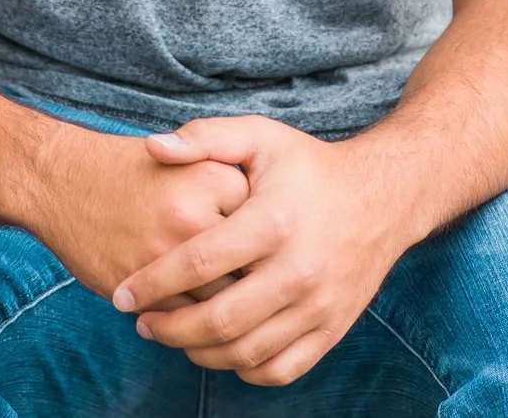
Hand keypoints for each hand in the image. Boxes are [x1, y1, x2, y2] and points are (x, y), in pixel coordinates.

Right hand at [20, 126, 250, 304]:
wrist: (63, 181)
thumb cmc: (135, 172)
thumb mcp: (190, 157)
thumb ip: (234, 187)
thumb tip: (276, 239)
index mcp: (215, 177)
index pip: (267, 226)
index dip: (271, 245)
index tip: (269, 252)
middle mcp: (194, 215)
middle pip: (250, 268)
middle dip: (257, 285)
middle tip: (258, 289)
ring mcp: (165, 254)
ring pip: (221, 302)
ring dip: (228, 311)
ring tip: (231, 308)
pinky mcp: (140, 286)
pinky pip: (185, 319)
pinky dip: (194, 323)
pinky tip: (192, 314)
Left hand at [112, 116, 420, 385]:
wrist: (383, 198)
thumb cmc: (310, 169)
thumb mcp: (262, 138)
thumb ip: (206, 138)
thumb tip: (152, 146)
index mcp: (274, 222)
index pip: (198, 264)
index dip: (152, 283)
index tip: (124, 294)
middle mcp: (299, 269)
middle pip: (219, 320)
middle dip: (169, 328)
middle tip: (141, 322)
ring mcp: (319, 306)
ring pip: (246, 352)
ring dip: (198, 352)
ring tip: (173, 335)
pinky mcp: (332, 329)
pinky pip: (280, 369)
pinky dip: (243, 369)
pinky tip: (220, 349)